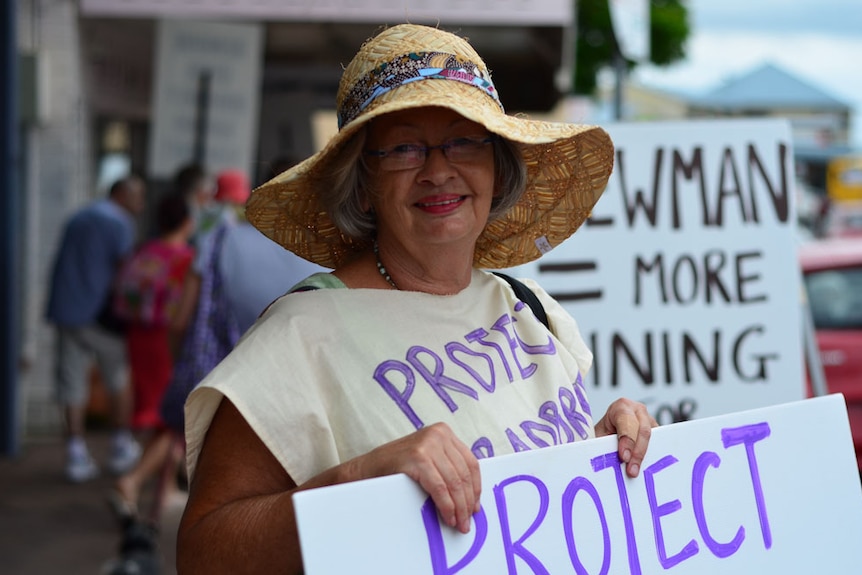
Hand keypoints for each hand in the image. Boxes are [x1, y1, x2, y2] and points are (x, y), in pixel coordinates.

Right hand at [348, 422, 480, 533]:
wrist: (367, 468)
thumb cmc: (398, 468)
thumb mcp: (427, 458)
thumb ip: (447, 466)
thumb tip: (471, 495)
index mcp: (443, 432)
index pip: (470, 462)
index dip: (476, 487)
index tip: (475, 506)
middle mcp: (438, 434)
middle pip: (464, 473)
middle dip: (467, 502)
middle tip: (467, 521)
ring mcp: (428, 445)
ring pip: (454, 482)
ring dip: (459, 508)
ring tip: (459, 523)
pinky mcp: (418, 459)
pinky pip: (440, 488)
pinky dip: (447, 506)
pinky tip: (448, 517)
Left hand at [593, 398, 657, 477]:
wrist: (609, 431)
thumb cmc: (603, 433)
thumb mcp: (599, 436)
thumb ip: (604, 445)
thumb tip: (608, 460)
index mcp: (621, 407)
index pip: (626, 422)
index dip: (627, 440)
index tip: (623, 457)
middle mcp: (638, 411)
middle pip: (643, 431)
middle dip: (637, 453)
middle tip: (631, 471)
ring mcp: (650, 421)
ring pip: (653, 439)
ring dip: (646, 457)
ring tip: (637, 472)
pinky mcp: (657, 433)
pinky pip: (658, 445)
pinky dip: (653, 457)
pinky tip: (646, 469)